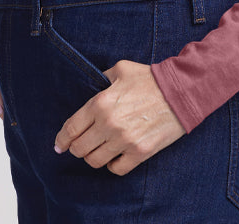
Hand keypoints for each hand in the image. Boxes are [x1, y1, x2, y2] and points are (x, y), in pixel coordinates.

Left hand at [53, 60, 185, 174]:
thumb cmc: (149, 78)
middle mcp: (109, 124)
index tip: (59, 145)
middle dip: (76, 148)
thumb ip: (101, 79)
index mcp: (100, 103)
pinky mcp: (140, 152)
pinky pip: (116, 169)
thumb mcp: (120, 69)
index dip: (61, 140)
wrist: (179, 91)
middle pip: (80, 148)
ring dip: (93, 157)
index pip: (71, 129)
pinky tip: (115, 156)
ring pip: (95, 161)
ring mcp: (124, 141)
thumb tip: (92, 89)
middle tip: (79, 146)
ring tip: (97, 150)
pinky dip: (112, 165)